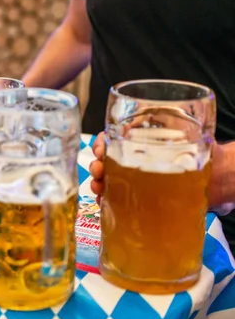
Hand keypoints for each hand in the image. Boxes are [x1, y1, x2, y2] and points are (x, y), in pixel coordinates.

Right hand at [89, 131, 231, 212]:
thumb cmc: (208, 153)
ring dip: (98, 182)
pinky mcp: (141, 201)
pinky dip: (107, 200)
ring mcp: (137, 181)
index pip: (112, 139)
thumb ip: (170, 122)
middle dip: (97, 163)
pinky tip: (104, 201)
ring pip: (108, 180)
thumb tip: (144, 117)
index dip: (101, 143)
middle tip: (98, 169)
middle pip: (106, 160)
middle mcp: (136, 160)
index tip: (100, 148)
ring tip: (99, 186)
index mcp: (142, 142)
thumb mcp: (189, 132)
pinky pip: (117, 200)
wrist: (223, 180)